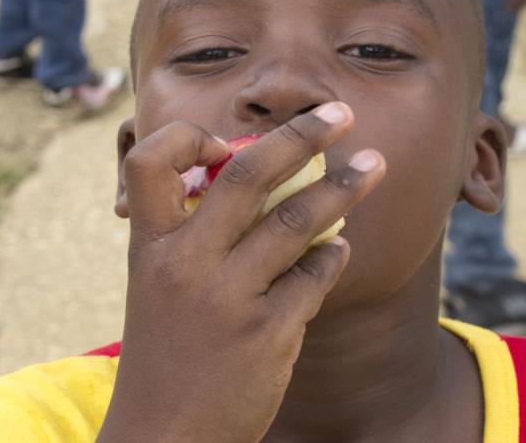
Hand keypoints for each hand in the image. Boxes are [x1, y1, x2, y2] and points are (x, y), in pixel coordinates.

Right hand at [97, 102, 385, 442]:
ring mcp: (228, 297)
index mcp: (150, 245)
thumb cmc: (164, 353)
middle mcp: (186, 262)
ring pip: (298, 219)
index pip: (151, 161)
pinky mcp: (268, 333)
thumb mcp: (157, 286)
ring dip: (344, 187)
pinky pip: (315, 275)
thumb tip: (258, 183)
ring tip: (375, 167)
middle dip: (302, 134)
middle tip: (342, 114)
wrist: (164, 437)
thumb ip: (195, 235)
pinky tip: (342, 249)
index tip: (229, 139)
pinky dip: (333, 255)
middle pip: (249, 173)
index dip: (188, 138)